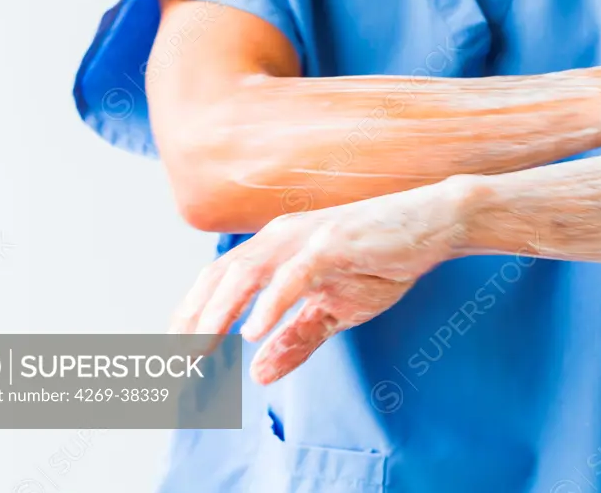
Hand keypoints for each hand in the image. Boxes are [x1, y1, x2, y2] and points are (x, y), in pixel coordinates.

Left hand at [168, 178, 470, 383]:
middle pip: (221, 279)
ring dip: (218, 313)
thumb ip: (296, 339)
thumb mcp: (335, 311)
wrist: (430, 226)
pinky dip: (271, 301)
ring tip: (197, 350)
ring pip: (247, 274)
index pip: (219, 283)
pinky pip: (295, 274)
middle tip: (171, 365)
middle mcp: (280, 238)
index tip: (169, 358)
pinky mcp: (334, 242)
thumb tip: (257, 373)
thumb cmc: (382, 261)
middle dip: (192, 323)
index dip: (191, 318)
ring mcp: (305, 237)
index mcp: (274, 251)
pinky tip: (253, 330)